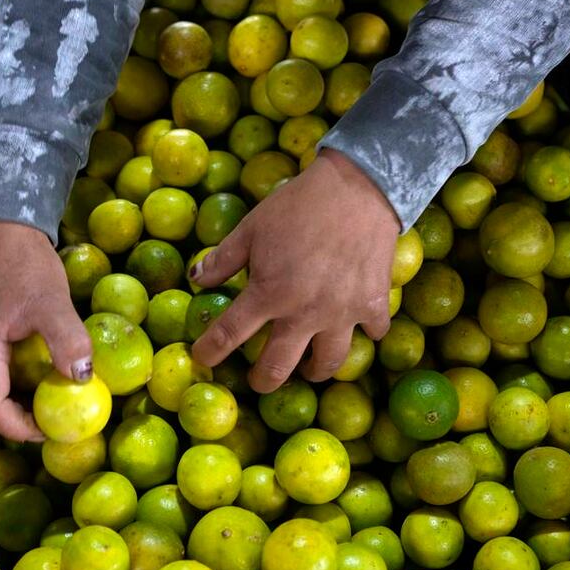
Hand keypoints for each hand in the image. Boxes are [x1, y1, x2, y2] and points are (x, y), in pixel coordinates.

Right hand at [0, 220, 92, 441]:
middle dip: (14, 420)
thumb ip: (66, 339)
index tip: (50, 431)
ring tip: (45, 403)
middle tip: (50, 423)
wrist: (4, 226)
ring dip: (9, 403)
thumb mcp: (53, 301)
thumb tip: (82, 379)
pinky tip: (33, 376)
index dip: (18, 427)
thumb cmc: (26, 263)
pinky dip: (6, 383)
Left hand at [190, 149, 399, 392]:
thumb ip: (224, 258)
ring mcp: (342, 314)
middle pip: (277, 369)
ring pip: (327, 364)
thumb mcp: (252, 227)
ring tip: (308, 366)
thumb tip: (197, 279)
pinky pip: (371, 334)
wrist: (358, 188)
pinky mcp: (373, 305)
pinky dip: (365, 334)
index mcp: (268, 294)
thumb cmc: (298, 205)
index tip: (203, 358)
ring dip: (313, 370)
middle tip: (259, 379)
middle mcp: (303, 313)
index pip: (228, 335)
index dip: (209, 352)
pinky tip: (356, 325)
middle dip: (262, 381)